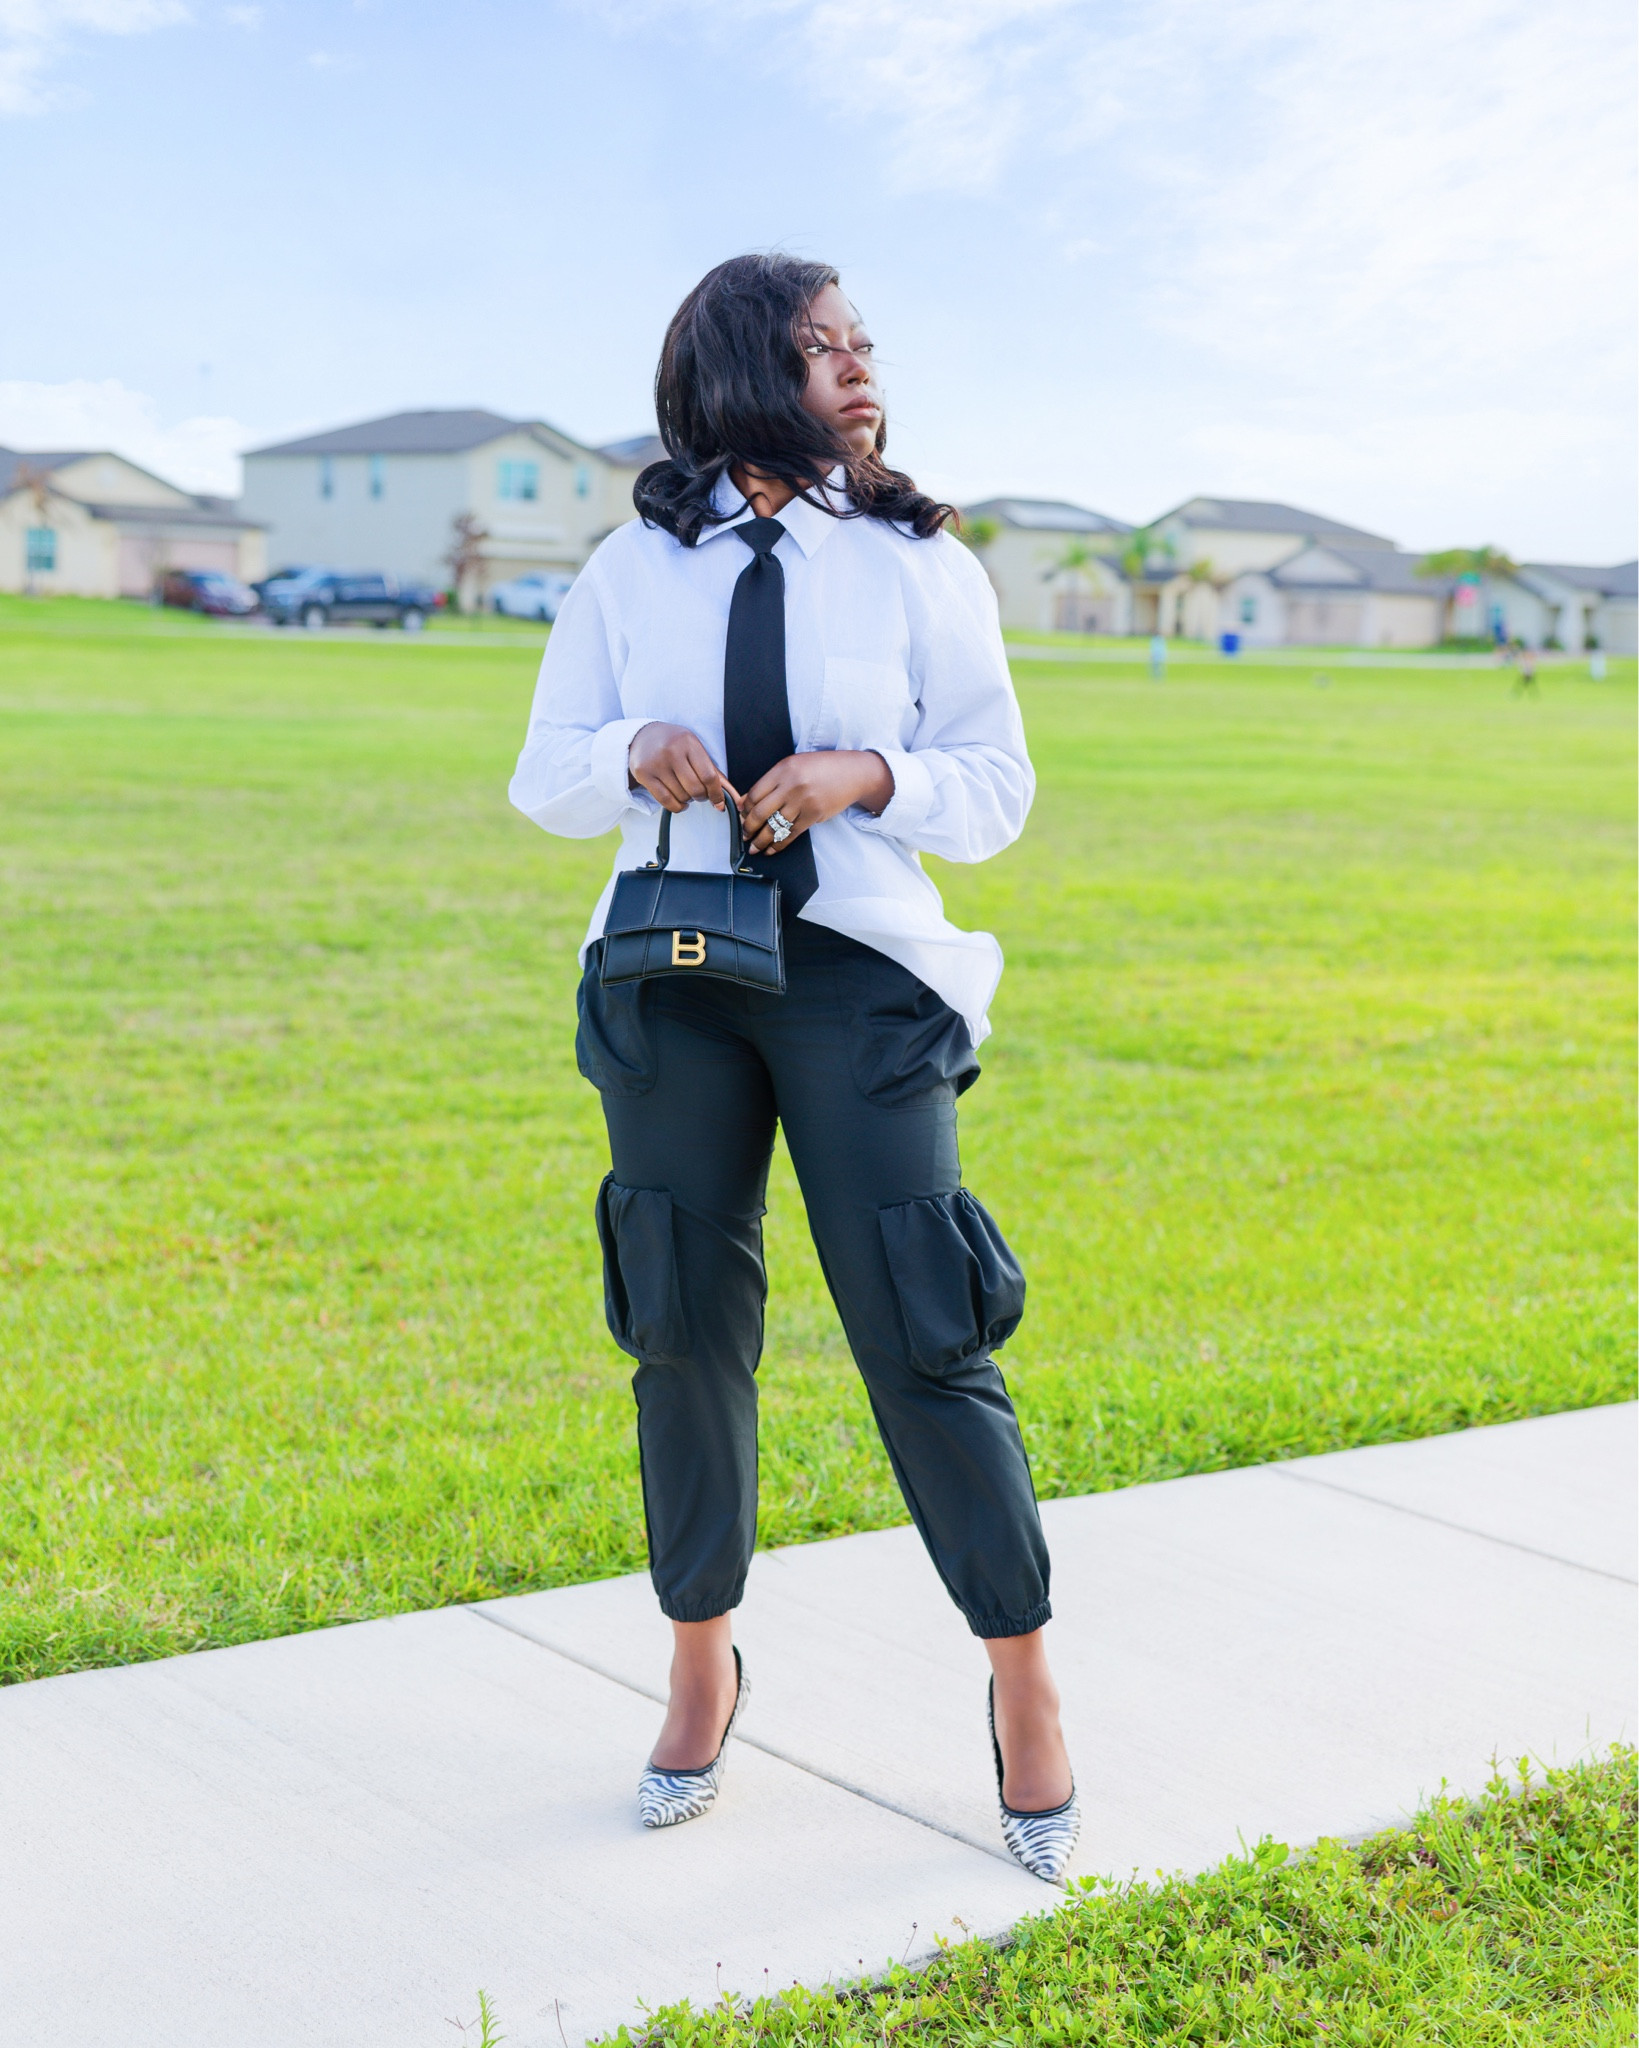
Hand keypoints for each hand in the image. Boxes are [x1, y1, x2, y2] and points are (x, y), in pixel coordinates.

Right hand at [628, 722, 737, 813]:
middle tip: (700, 794)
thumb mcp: (695, 750)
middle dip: (702, 797)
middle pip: (695, 788)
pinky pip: (666, 801)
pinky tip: (680, 803)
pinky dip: (677, 807)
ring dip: (688, 800)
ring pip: (681, 796)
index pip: (709, 775)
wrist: (642, 736)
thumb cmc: (675, 745)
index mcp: (688, 742)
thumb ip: (714, 773)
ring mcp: (656, 763)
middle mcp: (671, 751)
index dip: (717, 793)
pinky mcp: (644, 774)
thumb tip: (735, 799)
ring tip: (686, 792)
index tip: (719, 802)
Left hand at [739, 750, 893, 854]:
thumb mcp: (794, 765)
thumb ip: (773, 781)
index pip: (755, 793)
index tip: (741, 817)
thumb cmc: (821, 768)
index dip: (744, 809)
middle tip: (744, 835)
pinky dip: (778, 845)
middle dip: (748, 828)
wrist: (852, 773)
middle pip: (760, 812)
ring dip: (760, 841)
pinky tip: (771, 850)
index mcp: (783, 769)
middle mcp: (791, 785)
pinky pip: (790, 834)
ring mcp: (803, 801)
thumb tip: (747, 801)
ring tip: (754, 847)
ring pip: (774, 827)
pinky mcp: (813, 815)